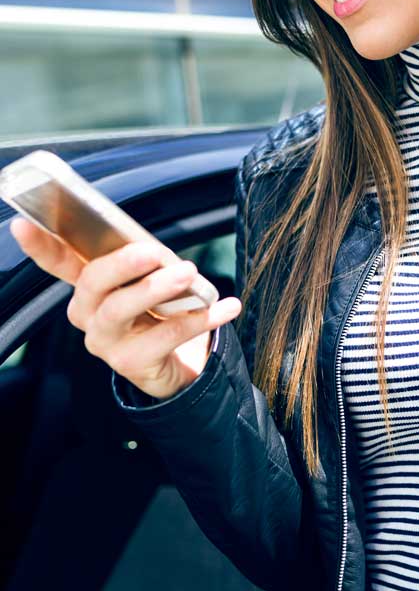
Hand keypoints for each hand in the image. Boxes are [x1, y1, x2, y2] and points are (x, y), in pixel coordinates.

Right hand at [8, 217, 241, 399]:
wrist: (180, 366)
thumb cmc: (161, 313)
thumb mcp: (150, 282)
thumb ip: (144, 264)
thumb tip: (154, 251)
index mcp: (89, 288)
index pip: (59, 262)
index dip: (40, 245)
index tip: (22, 224)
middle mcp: (88, 315)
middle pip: (94, 283)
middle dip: (124, 263)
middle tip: (157, 252)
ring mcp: (105, 341)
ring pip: (121, 309)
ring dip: (156, 288)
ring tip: (188, 275)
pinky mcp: (131, 363)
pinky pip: (165, 337)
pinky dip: (200, 319)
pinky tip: (225, 307)